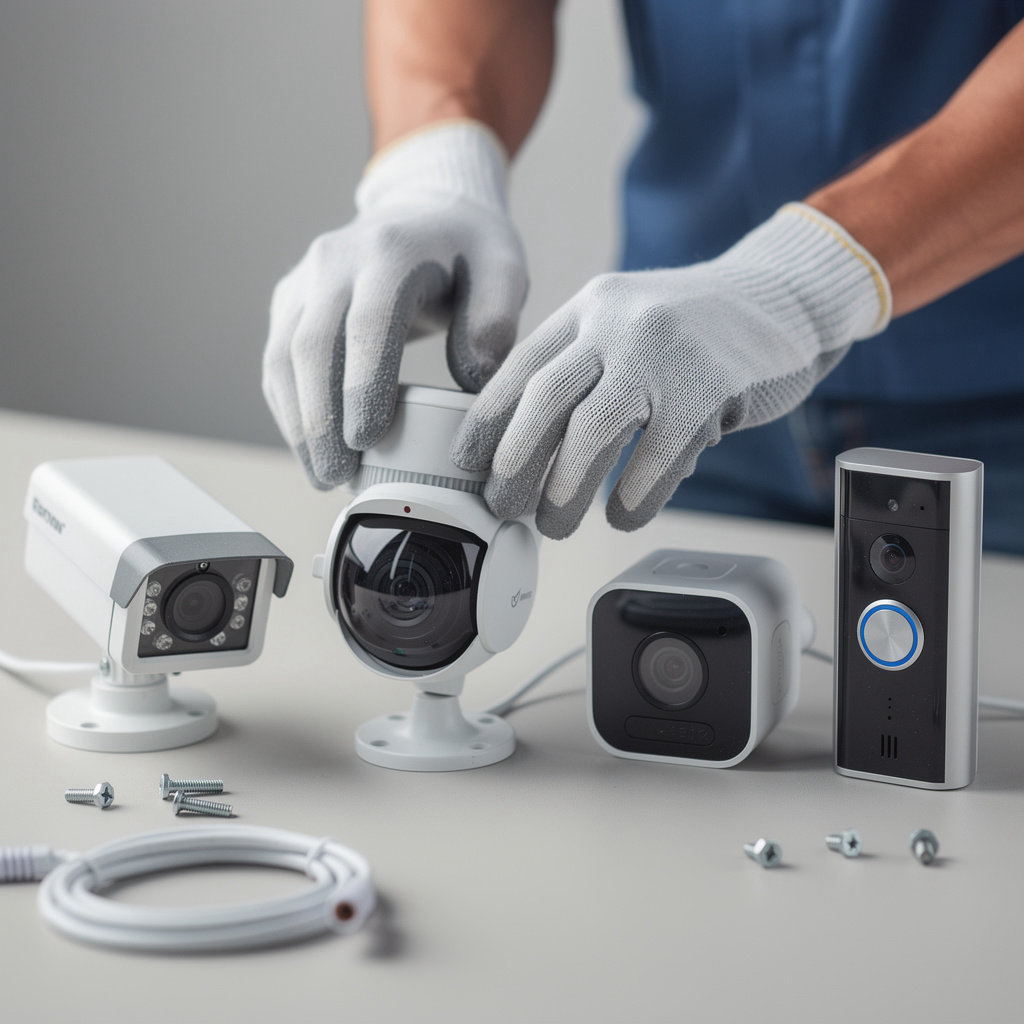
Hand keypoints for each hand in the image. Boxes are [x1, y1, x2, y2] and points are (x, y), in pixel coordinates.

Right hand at [262, 120, 527, 487]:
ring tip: (322, 475)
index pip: (368, 322)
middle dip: (320, 418)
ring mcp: (306, 280)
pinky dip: (290, 408)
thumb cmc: (470, 248)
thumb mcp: (503, 270)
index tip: (366, 439)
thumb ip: (496, 320)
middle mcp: (336, 260)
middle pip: (312, 345)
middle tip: (336, 476)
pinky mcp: (291, 300)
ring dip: (298, 422)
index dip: (362, 383)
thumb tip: (473, 381)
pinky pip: (279, 359)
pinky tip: (310, 448)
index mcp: (391, 251)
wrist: (427, 209)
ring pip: (284, 355)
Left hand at [451, 203, 890, 537]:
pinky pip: (659, 455)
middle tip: (504, 507)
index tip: (466, 466)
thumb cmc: (692, 331)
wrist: (781, 296)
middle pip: (546, 399)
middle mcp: (617, 322)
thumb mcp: (624, 326)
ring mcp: (665, 352)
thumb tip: (530, 452)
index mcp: (587, 309)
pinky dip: (635, 495)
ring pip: (595, 431)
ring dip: (566, 488)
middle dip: (516, 463)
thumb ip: (583, 373)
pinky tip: (623, 515)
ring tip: (556, 525)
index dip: (486, 422)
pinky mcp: (711, 386)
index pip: (519, 367)